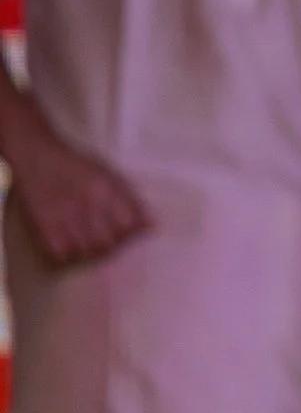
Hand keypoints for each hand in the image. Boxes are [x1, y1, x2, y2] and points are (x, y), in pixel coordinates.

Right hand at [2, 109, 150, 267]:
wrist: (36, 156)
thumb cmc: (76, 165)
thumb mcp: (108, 174)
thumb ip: (131, 199)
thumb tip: (152, 226)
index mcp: (106, 190)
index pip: (130, 226)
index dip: (130, 231)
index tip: (123, 229)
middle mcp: (87, 206)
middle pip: (110, 242)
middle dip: (110, 242)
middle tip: (100, 233)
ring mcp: (65, 219)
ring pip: (88, 252)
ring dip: (89, 248)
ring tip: (82, 235)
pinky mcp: (44, 229)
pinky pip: (63, 255)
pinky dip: (66, 252)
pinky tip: (65, 239)